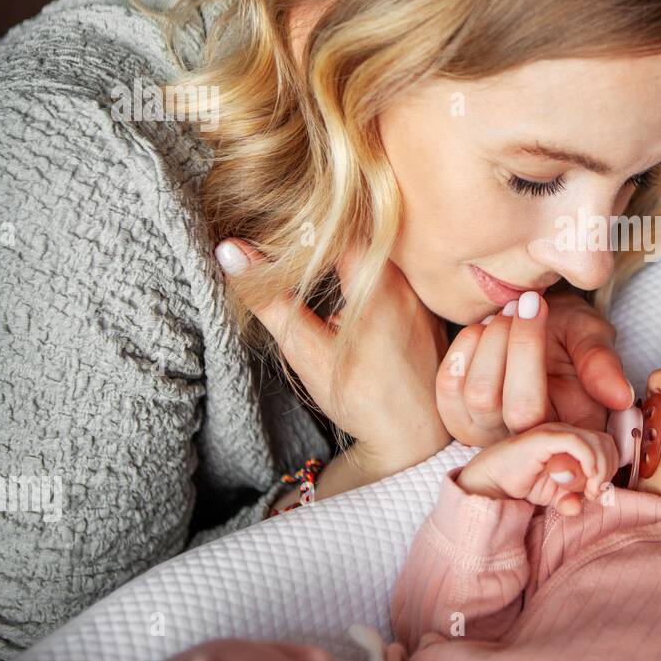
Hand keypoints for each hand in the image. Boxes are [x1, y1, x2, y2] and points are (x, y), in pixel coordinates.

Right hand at [214, 235, 450, 475]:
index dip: (303, 221)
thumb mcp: (307, 351)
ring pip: (383, 252)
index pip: (338, 224)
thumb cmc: (360, 397)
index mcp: (379, 284)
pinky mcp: (430, 309)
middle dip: (324, 232)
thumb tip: (230, 250)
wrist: (414, 439)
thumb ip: (270, 299)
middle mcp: (409, 281)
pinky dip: (371, 271)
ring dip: (348, 250)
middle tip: (290, 239)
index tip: (275, 227)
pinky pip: (399, 274)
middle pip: (363, 232)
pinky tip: (348, 288)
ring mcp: (424, 294)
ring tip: (315, 262)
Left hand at [435, 289, 633, 446]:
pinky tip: (482, 328)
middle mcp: (529, 440)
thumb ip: (602, 363)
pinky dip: (463, 350)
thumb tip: (621, 396)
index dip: (549, 399)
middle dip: (521, 346)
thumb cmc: (567, 331)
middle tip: (530, 304)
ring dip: (492, 343)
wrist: (534, 321)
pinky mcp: (459, 415)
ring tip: (509, 312)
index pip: (558, 432)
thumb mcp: (592, 336)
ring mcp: (489, 432)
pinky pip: (448, 389)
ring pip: (478, 397)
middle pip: (516, 409)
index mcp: (573, 429)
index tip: (539, 319)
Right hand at [456, 423, 619, 515]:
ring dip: (599, 470)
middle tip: (593, 493)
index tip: (597, 492)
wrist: (490, 482)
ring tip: (586, 491)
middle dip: (607, 470)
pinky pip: (578, 443)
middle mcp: (566, 431)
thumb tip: (587, 502)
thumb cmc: (521, 484)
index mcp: (572, 439)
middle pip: (606, 442)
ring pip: (597, 442)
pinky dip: (589, 462)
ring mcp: (555, 431)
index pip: (606, 445)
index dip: (609, 468)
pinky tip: (583, 480)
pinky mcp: (544, 437)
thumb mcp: (556, 495)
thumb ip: (573, 497)